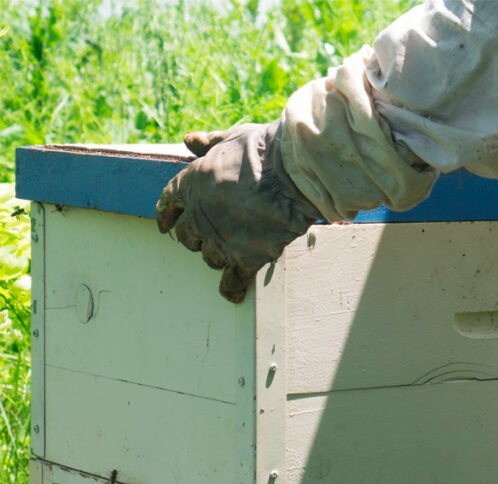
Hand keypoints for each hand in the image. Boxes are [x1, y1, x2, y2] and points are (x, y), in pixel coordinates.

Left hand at [156, 120, 322, 302]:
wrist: (291, 175)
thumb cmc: (263, 150)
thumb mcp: (231, 138)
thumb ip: (209, 143)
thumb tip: (189, 140)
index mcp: (190, 185)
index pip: (168, 204)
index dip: (167, 215)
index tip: (166, 224)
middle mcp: (200, 216)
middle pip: (187, 236)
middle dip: (194, 236)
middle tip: (207, 236)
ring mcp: (222, 240)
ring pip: (209, 258)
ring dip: (217, 256)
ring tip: (229, 253)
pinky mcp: (245, 258)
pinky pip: (233, 280)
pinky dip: (232, 287)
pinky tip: (233, 293)